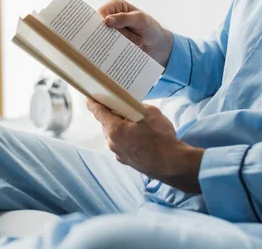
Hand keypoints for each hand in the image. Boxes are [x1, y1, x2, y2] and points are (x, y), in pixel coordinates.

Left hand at [87, 99, 203, 192]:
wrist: (172, 164)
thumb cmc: (161, 137)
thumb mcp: (150, 113)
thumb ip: (136, 107)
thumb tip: (131, 108)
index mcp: (114, 128)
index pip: (98, 111)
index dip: (94, 102)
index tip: (90, 97)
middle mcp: (112, 142)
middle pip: (107, 123)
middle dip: (112, 114)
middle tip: (121, 107)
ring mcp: (118, 154)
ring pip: (115, 135)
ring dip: (121, 128)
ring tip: (135, 123)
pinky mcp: (126, 161)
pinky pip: (122, 145)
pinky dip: (126, 139)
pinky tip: (140, 137)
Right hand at [97, 0, 173, 66]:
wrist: (158, 45)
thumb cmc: (150, 28)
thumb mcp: (140, 20)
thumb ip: (124, 18)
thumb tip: (107, 20)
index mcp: (116, 6)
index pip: (101, 12)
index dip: (101, 21)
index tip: (108, 29)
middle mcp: (111, 17)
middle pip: (99, 26)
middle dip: (108, 34)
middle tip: (123, 39)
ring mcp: (111, 31)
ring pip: (102, 38)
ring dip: (115, 42)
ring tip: (135, 42)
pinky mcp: (113, 43)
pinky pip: (107, 47)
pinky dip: (114, 50)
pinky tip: (125, 50)